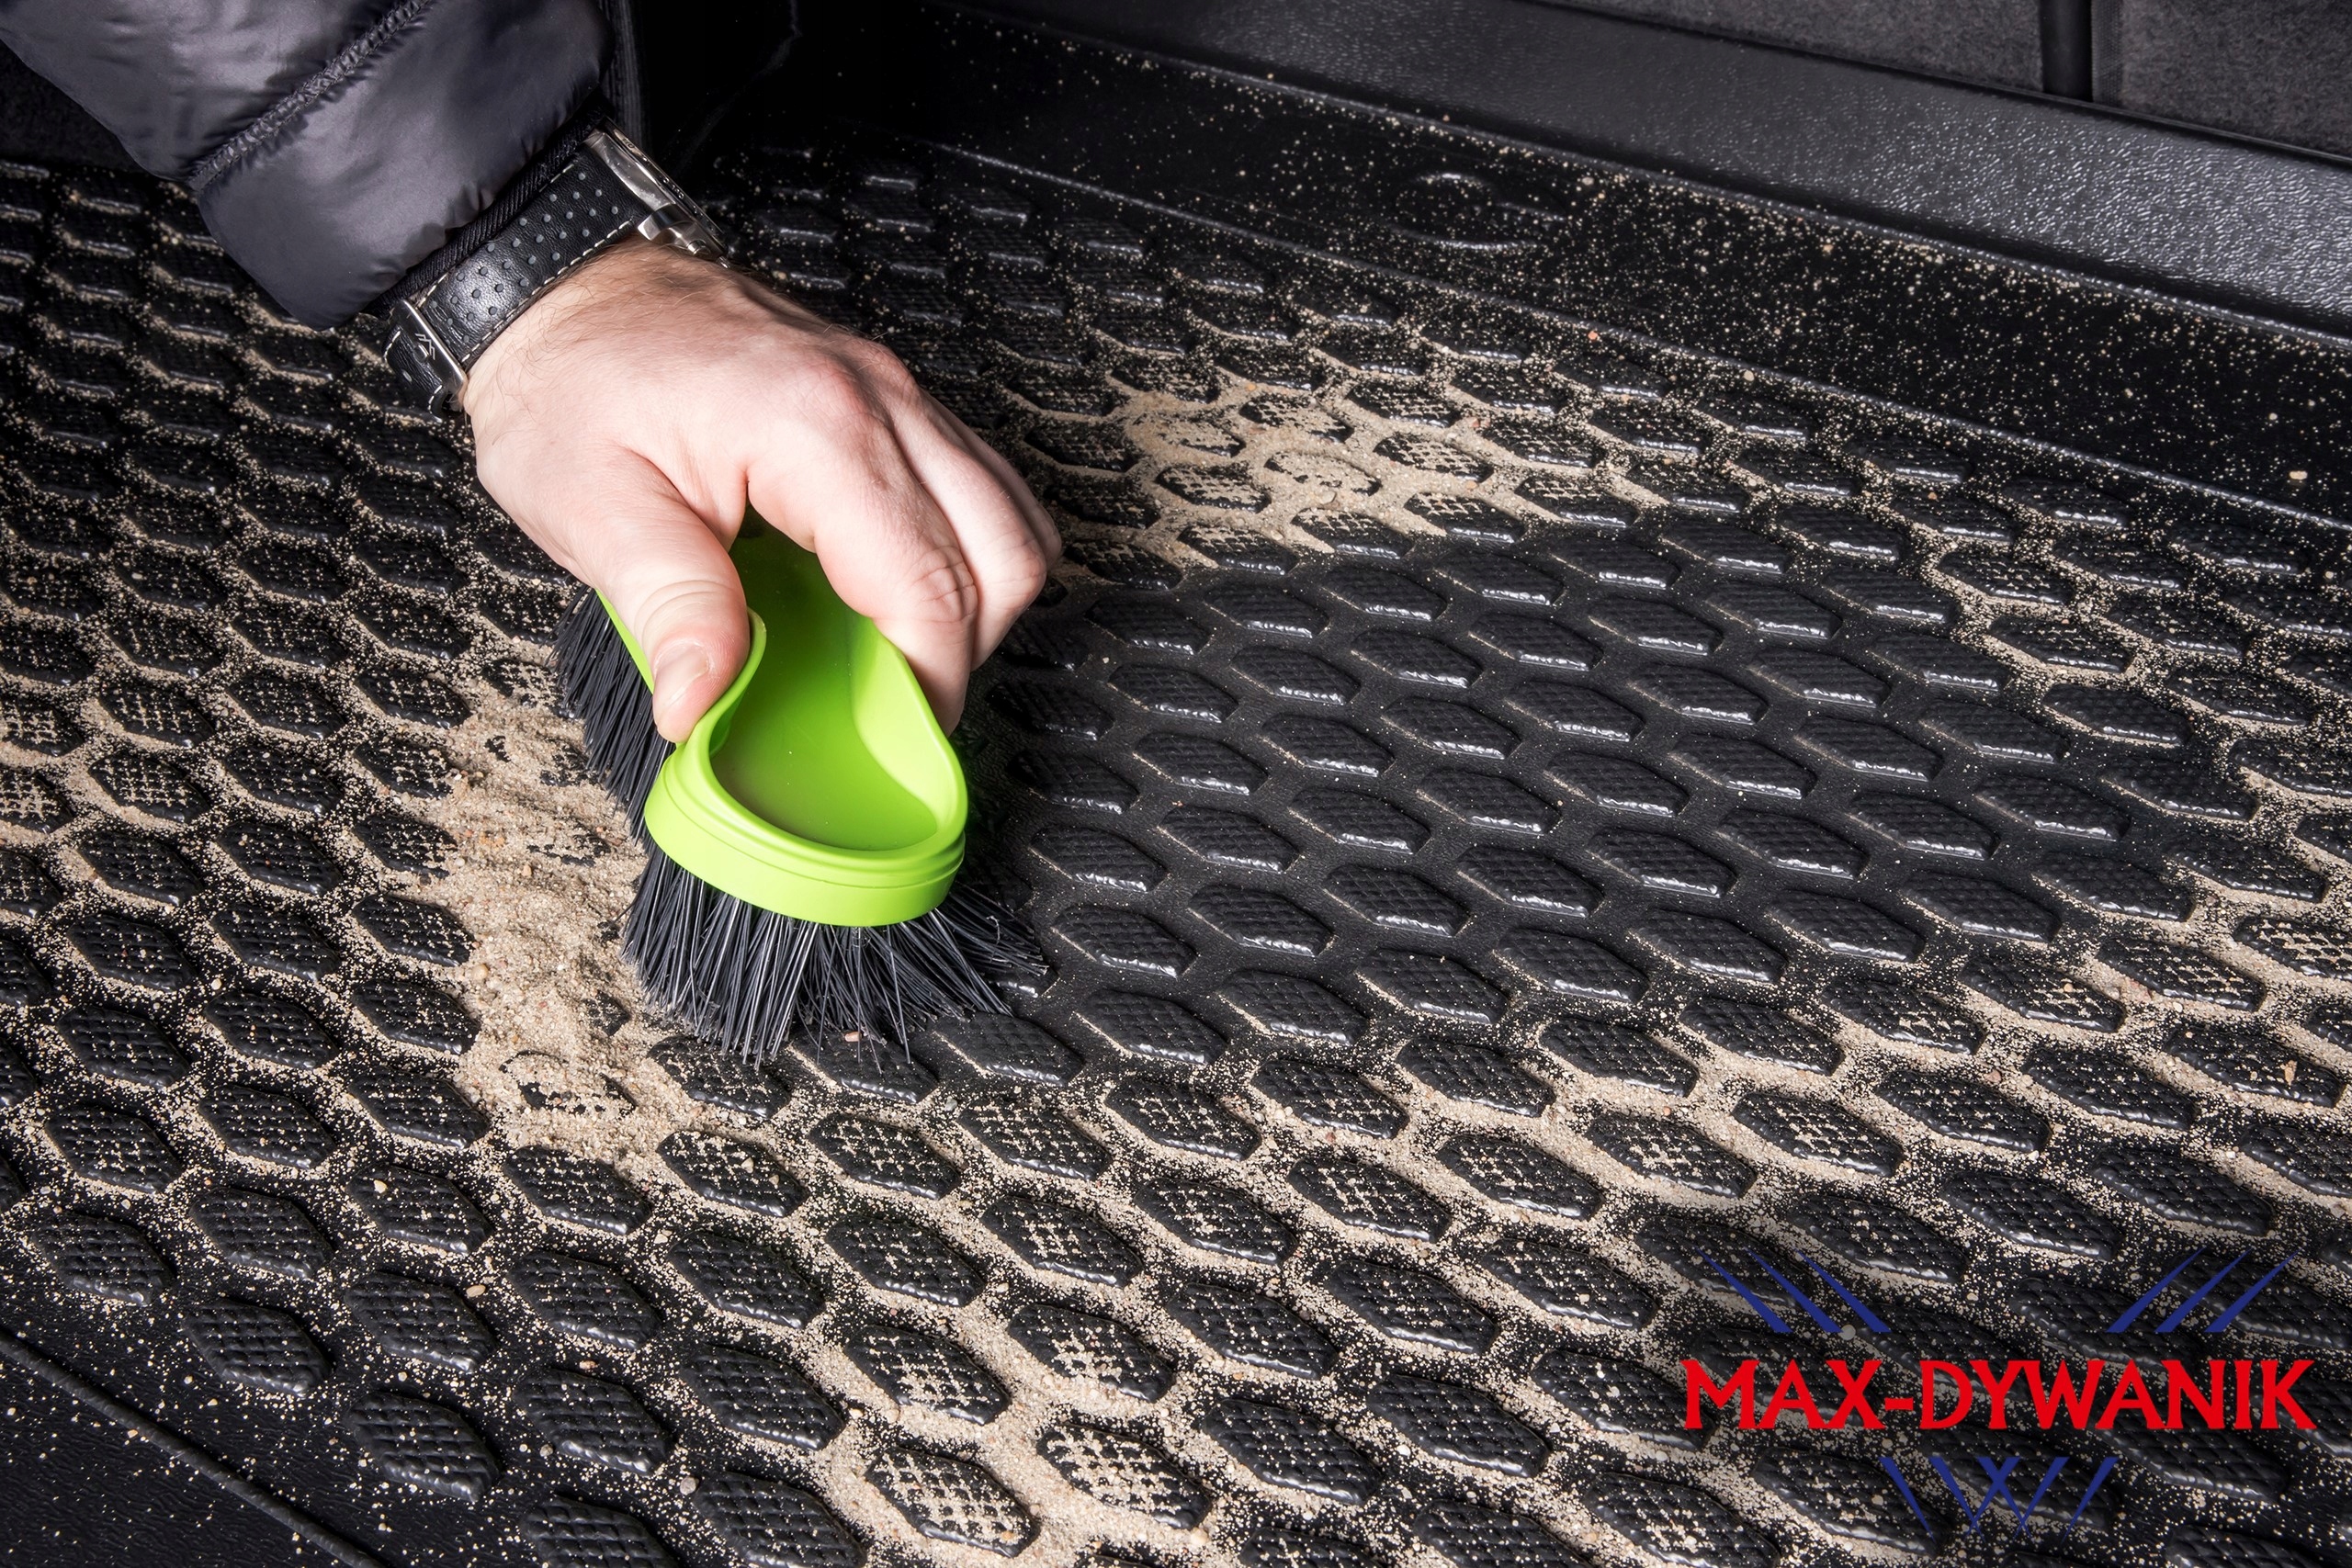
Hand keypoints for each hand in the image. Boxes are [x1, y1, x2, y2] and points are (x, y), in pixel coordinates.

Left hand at [461, 238, 1059, 737]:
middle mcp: (881, 400)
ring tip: (896, 648)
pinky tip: (895, 585)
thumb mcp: (593, 509)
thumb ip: (669, 611)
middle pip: (1004, 559)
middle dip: (964, 652)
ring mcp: (898, 391)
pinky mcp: (894, 397)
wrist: (565, 286)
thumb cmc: (574, 381)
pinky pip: (982, 487)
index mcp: (817, 430)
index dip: (925, 682)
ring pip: (1013, 522)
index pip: (931, 588)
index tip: (890, 737)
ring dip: (978, 603)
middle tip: (892, 703)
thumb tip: (701, 704)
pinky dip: (967, 553)